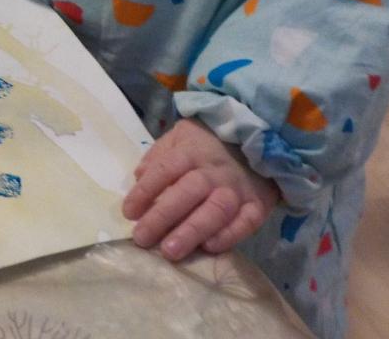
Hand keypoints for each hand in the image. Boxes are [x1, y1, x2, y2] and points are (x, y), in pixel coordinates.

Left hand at [121, 117, 278, 261]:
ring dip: (191, 232)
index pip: (164, 170)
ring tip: (170, 251)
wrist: (259, 140)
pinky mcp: (258, 205)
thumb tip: (139, 177)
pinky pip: (246, 222)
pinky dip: (229, 236)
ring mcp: (238, 189)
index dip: (145, 191)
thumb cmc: (208, 144)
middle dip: (163, 216)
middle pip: (187, 193)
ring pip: (215, 210)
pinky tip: (209, 248)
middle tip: (142, 238)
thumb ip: (158, 155)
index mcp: (190, 152)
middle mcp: (214, 171)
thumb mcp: (179, 137)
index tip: (128, 213)